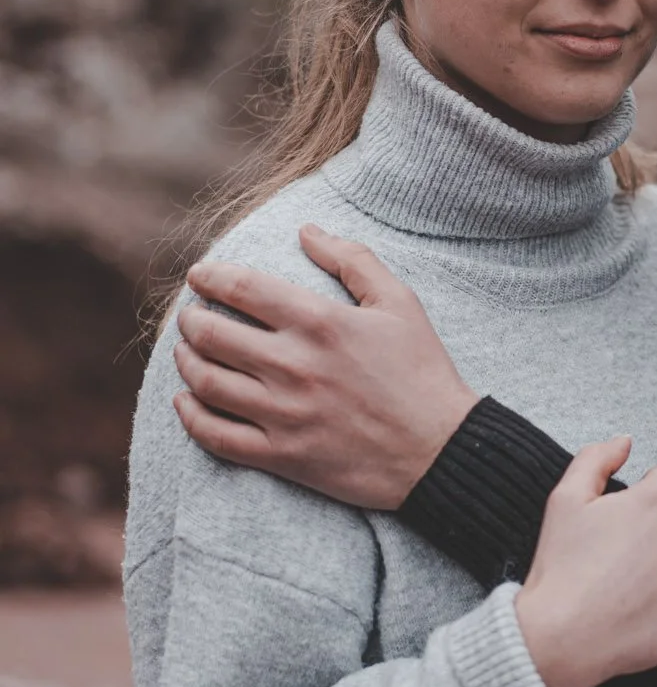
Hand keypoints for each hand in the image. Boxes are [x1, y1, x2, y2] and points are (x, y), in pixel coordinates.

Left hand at [172, 224, 476, 508]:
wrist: (441, 452)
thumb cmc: (423, 372)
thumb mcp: (400, 303)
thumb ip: (353, 259)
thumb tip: (307, 231)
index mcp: (320, 323)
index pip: (242, 287)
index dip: (210, 276)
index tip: (200, 275)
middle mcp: (294, 366)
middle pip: (211, 333)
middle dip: (191, 318)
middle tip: (191, 314)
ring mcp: (283, 414)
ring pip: (205, 382)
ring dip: (184, 360)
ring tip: (187, 350)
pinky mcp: (282, 455)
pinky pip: (214, 435)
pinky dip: (190, 415)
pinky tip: (188, 400)